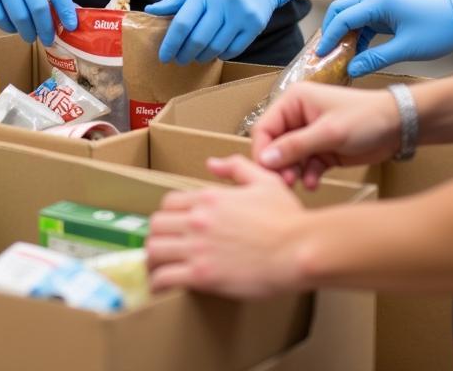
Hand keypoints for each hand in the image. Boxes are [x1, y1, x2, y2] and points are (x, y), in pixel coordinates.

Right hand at [0, 0, 75, 44]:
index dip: (66, 10)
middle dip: (46, 29)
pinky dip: (8, 28)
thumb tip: (65, 8)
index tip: (71, 27)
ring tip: (30, 36)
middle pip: (39, 8)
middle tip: (48, 39)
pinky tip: (12, 28)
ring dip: (27, 32)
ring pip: (19, 17)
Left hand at [146, 0, 296, 63]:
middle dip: (184, 54)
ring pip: (215, 47)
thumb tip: (151, 11)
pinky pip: (234, 49)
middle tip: (179, 59)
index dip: (170, 43)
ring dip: (202, 56)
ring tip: (196, 56)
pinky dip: (221, 55)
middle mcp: (224, 1)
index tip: (164, 56)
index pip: (182, 23)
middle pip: (198, 39)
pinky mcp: (255, 25)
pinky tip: (215, 52)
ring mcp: (241, 14)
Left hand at [147, 155, 307, 298]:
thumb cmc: (286, 218)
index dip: (168, 215)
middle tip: (164, 247)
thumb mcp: (264, 181)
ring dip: (153, 260)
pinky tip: (161, 288)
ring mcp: (197, 247)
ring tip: (158, 268)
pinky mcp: (202, 276)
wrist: (298, 250)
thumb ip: (236, 168)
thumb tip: (213, 163)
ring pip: (154, 250)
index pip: (169, 202)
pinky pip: (164, 277)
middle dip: (157, 236)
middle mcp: (197, 220)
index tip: (173, 227)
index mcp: (209, 197)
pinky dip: (158, 283)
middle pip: (156, 225)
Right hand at [251, 82, 401, 188]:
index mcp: (293, 101)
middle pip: (275, 144)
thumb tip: (264, 160)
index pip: (265, 127)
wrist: (399, 126)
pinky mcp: (322, 150)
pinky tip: (314, 183)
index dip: (263, 150)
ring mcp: (309, 134)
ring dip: (292, 172)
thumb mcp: (328, 133)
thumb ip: (295, 146)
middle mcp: (297, 116)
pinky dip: (307, 175)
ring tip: (299, 185)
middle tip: (285, 183)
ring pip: (289, 158)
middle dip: (278, 165)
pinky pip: (305, 166)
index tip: (266, 172)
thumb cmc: (365, 118)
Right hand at [317, 0, 452, 76]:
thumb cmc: (439, 29)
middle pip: (342, 9)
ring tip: (338, 54)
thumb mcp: (407, 49)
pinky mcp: (390, 7)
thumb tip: (352, 69)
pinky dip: (358, 33)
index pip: (344, 18)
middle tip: (324, 51)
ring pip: (353, 13)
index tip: (319, 54)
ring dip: (344, 32)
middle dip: (330, 30)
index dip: (329, 37)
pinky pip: (366, 18)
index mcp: (380, 2)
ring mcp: (384, 0)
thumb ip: (376, 59)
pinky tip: (357, 51)